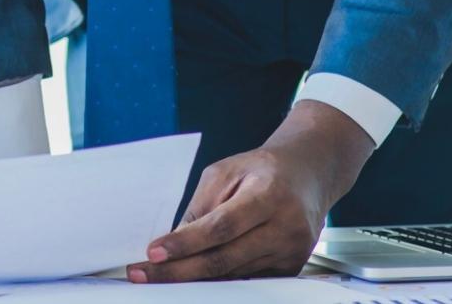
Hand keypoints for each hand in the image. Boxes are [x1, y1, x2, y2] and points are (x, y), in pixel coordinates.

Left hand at [130, 101, 374, 281]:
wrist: (308, 174)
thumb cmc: (262, 169)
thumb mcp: (226, 172)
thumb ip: (201, 207)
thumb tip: (172, 243)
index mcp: (268, 195)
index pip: (221, 226)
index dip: (186, 243)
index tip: (153, 252)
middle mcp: (285, 227)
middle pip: (225, 259)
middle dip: (180, 271)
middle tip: (143, 274)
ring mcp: (292, 251)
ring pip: (234, 275)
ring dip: (194, 279)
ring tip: (158, 277)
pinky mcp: (292, 267)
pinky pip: (247, 280)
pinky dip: (218, 281)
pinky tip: (192, 278)